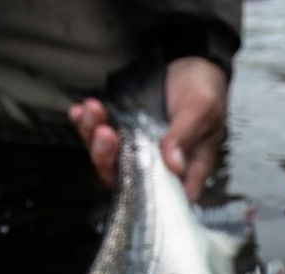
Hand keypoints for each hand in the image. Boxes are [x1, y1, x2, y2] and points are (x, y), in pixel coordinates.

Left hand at [68, 56, 226, 197]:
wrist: (191, 66)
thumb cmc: (204, 92)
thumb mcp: (201, 109)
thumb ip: (186, 135)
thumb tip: (174, 164)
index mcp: (185, 171)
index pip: (165, 196)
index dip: (144, 189)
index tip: (130, 169)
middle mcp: (158, 167)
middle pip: (127, 179)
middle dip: (108, 158)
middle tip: (106, 133)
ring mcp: (138, 151)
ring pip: (109, 158)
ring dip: (93, 137)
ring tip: (92, 111)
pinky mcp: (124, 134)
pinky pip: (100, 136)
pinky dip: (87, 125)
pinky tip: (80, 111)